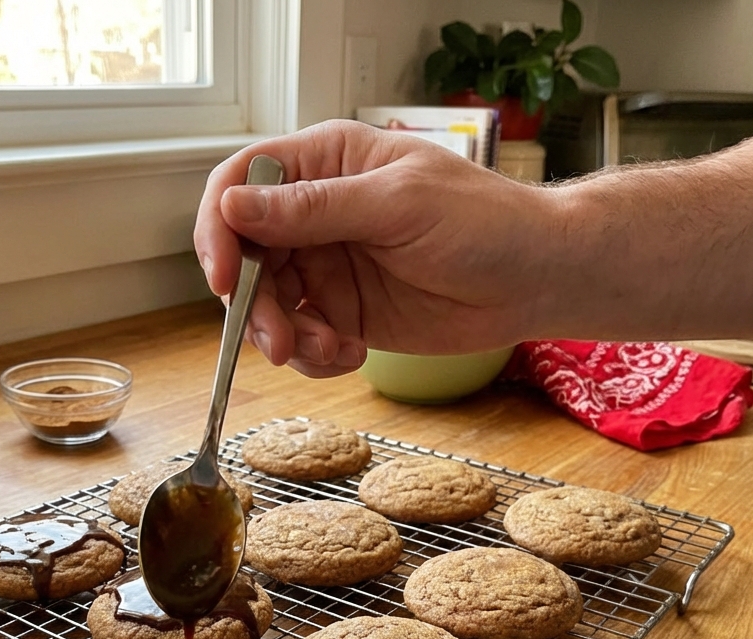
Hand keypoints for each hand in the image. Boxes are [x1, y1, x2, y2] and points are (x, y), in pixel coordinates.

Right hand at [194, 119, 558, 377]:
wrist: (533, 281)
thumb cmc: (482, 222)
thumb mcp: (396, 205)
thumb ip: (314, 209)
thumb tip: (234, 206)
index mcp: (325, 165)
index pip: (240, 184)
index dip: (219, 229)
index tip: (223, 278)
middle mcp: (316, 216)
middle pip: (245, 257)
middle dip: (254, 305)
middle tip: (281, 341)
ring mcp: (327, 269)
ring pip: (268, 307)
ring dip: (284, 337)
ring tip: (330, 350)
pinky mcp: (343, 315)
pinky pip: (302, 342)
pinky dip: (315, 358)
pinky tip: (353, 355)